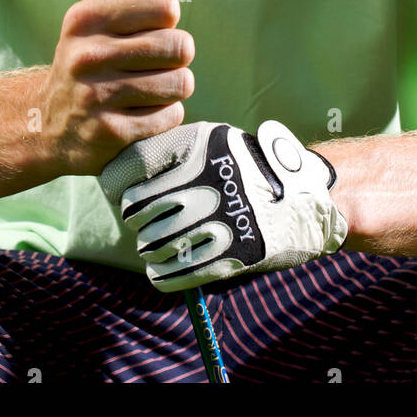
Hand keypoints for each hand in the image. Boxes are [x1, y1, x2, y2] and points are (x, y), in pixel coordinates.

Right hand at [39, 0, 193, 176]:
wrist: (48, 124)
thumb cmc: (91, 59)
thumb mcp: (104, 18)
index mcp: (87, 17)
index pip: (166, 7)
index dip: (167, 19)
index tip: (152, 28)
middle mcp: (88, 55)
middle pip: (179, 46)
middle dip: (177, 55)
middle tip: (157, 62)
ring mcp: (97, 96)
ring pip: (180, 83)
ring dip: (174, 87)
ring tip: (152, 87)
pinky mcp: (110, 133)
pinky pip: (170, 116)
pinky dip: (165, 115)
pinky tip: (143, 113)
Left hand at [100, 119, 347, 291]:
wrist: (302, 199)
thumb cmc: (243, 168)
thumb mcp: (211, 143)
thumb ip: (168, 155)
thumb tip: (115, 181)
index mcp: (200, 144)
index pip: (132, 166)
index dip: (116, 185)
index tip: (119, 193)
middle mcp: (208, 179)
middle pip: (138, 209)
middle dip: (136, 219)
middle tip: (144, 220)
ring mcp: (221, 218)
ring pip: (152, 244)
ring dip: (151, 248)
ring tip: (161, 242)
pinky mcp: (232, 255)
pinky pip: (173, 273)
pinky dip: (163, 274)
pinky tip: (168, 266)